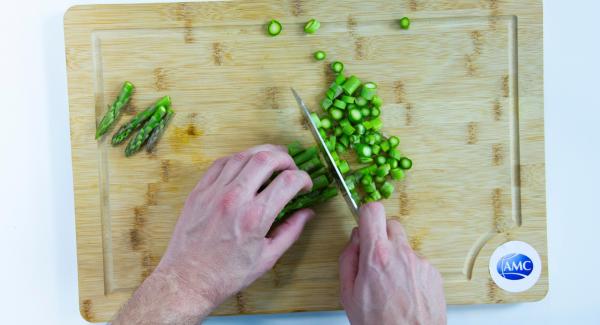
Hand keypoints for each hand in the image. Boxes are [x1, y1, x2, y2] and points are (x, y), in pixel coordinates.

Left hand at [113, 144, 313, 323]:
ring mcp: (214, 192)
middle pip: (265, 158)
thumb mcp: (267, 258)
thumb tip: (307, 213)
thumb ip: (291, 231)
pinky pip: (221, 163)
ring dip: (262, 154)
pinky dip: (238, 159)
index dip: (303, 178)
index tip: (305, 186)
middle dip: (285, 158)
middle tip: (290, 168)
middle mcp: (235, 199)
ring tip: (272, 161)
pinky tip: (245, 165)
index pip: (288, 181)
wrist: (188, 280)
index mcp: (255, 217)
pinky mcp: (199, 191)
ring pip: (242, 155)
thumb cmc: (228, 274)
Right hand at [339, 202, 445, 324]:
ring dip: (395, 255)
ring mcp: (420, 262)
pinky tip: (404, 290)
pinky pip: (417, 261)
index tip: (364, 223)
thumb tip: (355, 240)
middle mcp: (401, 254)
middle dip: (381, 234)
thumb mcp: (348, 294)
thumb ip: (348, 259)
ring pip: (404, 244)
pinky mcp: (433, 272)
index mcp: (376, 256)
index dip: (366, 214)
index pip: (373, 211)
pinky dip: (409, 270)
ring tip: (390, 282)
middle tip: (374, 256)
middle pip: (391, 223)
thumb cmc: (379, 324)